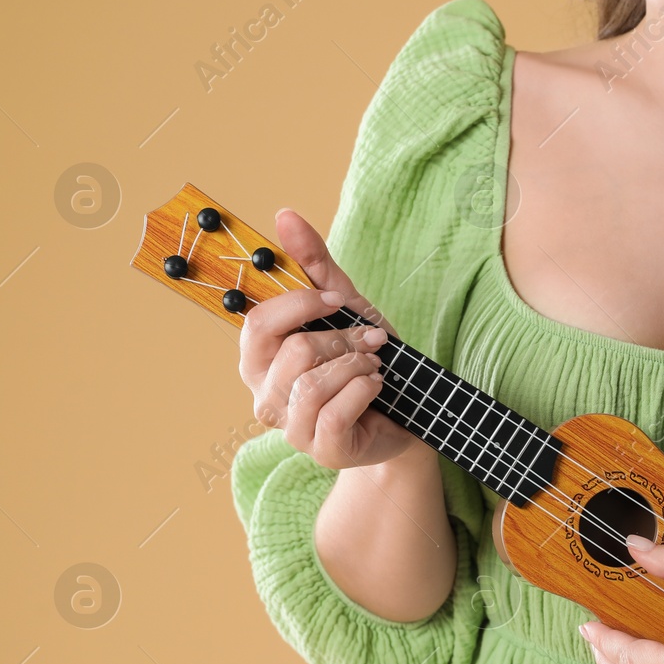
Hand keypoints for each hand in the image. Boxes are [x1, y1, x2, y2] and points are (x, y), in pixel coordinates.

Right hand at [239, 208, 412, 469]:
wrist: (406, 409)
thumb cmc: (365, 357)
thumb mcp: (345, 306)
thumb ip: (312, 264)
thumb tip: (284, 214)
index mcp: (259, 356)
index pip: (257, 322)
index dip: (302, 305)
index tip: (339, 302)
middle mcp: (264, 393)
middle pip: (291, 351)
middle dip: (342, 338)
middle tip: (371, 340)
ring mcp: (290, 426)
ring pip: (313, 383)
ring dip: (357, 364)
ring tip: (374, 365)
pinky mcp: (320, 448)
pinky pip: (335, 413)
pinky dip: (365, 390)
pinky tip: (377, 386)